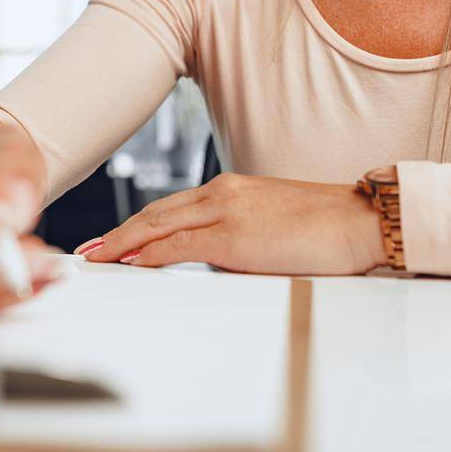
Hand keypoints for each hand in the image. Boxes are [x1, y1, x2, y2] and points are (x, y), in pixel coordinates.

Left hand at [77, 173, 387, 275]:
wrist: (361, 221)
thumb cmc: (327, 228)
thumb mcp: (272, 225)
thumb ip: (240, 234)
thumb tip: (216, 258)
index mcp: (231, 189)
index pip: (170, 207)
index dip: (137, 224)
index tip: (113, 239)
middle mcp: (222, 193)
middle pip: (155, 214)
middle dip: (118, 234)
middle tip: (89, 250)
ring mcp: (226, 211)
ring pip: (158, 226)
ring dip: (122, 243)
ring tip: (97, 258)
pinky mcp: (234, 235)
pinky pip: (179, 245)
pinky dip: (149, 253)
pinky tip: (130, 262)